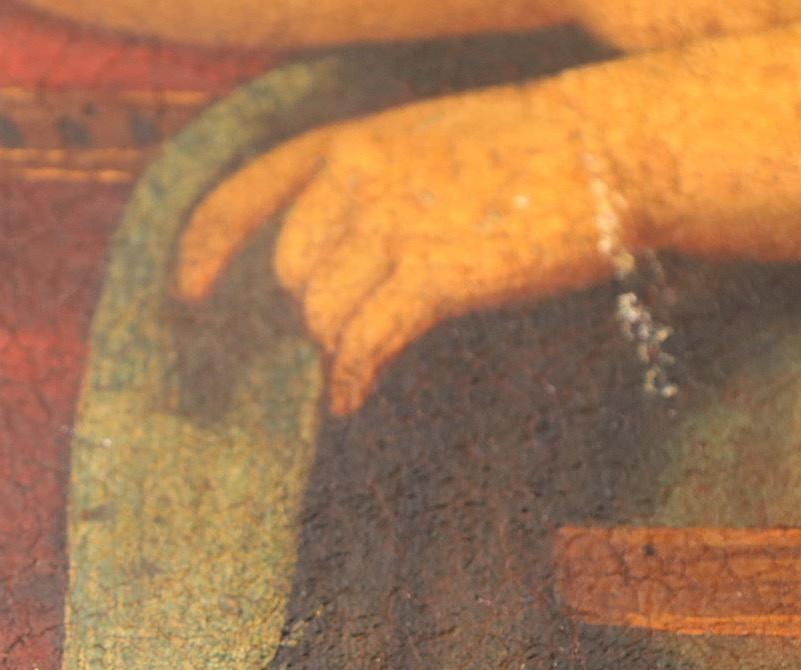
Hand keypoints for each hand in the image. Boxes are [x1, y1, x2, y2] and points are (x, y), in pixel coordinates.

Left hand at [174, 80, 622, 413]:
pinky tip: (352, 399)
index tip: (188, 293)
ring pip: (325, 316)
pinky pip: (364, 344)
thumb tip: (327, 258)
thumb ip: (372, 183)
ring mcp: (395, 227)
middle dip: (314, 311)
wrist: (612, 151)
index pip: (247, 192)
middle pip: (291, 276)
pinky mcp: (435, 277)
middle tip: (357, 327)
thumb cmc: (531, 154)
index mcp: (353, 140)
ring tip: (376, 351)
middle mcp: (361, 178)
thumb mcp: (430, 139)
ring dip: (341, 345)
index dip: (207, 247)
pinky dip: (352, 378)